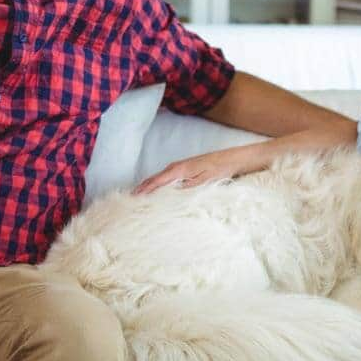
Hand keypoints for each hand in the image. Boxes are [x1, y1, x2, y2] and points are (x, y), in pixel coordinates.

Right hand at [133, 143, 262, 194]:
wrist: (231, 159)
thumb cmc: (219, 170)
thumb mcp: (204, 181)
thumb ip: (186, 188)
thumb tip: (170, 195)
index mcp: (178, 170)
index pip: (156, 182)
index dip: (143, 191)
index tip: (132, 199)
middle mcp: (175, 167)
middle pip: (153, 179)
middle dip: (141, 189)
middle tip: (129, 201)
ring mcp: (179, 167)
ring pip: (158, 178)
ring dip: (148, 187)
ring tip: (137, 197)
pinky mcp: (184, 169)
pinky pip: (165, 178)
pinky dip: (157, 184)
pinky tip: (156, 191)